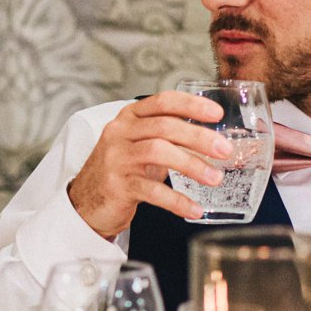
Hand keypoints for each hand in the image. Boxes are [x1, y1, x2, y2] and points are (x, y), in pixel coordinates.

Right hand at [66, 92, 232, 237]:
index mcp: (129, 118)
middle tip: (225, 150)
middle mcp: (119, 133)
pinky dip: (176, 200)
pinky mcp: (116, 185)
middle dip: (199, 137)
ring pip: (157, 152)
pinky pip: (151, 190)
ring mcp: (116, 158)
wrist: (85, 201)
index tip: (217, 114)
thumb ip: (171, 138)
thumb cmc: (122, 170)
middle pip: (164, 126)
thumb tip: (217, 142)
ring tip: (215, 178)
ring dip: (191, 165)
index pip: (162, 102)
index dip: (191, 105)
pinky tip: (194, 208)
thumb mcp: (141, 145)